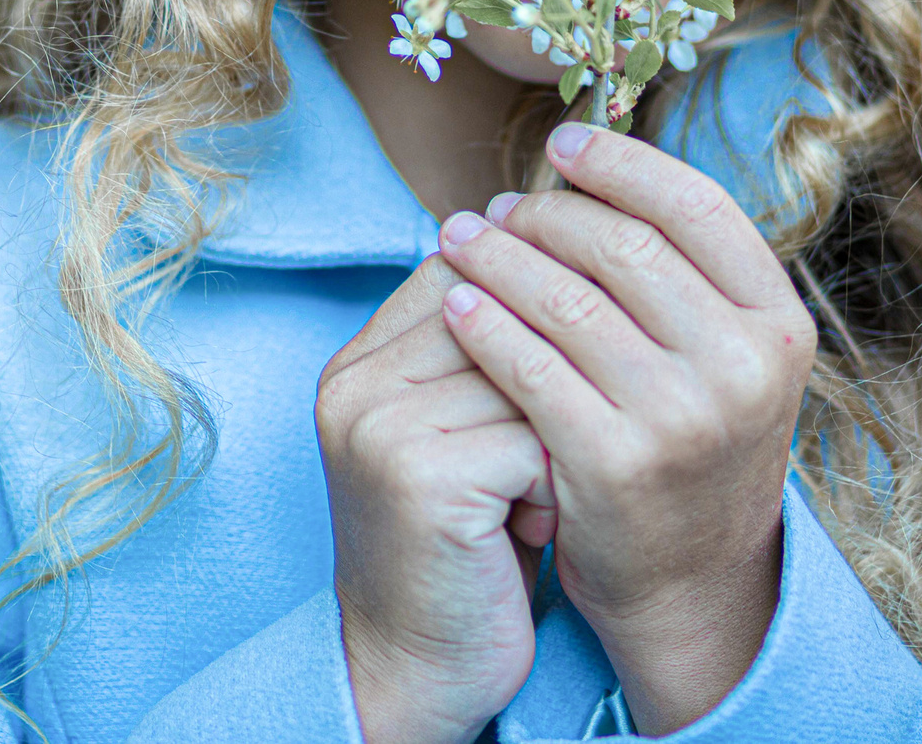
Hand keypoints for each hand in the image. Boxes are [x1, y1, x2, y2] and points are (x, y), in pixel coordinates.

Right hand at [318, 250, 555, 743]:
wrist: (416, 670)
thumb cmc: (465, 547)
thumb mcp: (461, 436)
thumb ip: (484, 355)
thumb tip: (566, 251)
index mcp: (358, 362)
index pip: (464, 270)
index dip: (529, 316)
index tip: (549, 386)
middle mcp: (354, 384)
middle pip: (501, 315)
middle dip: (549, 383)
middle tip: (545, 456)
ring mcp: (378, 426)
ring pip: (528, 374)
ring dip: (558, 439)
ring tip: (535, 497)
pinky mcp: (419, 476)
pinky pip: (533, 439)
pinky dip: (553, 486)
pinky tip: (530, 529)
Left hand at [434, 123, 813, 733]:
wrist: (690, 581)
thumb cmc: (694, 443)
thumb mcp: (727, 357)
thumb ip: (685, 273)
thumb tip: (598, 159)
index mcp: (779, 324)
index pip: (696, 206)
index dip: (623, 163)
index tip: (564, 142)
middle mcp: (743, 367)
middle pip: (623, 246)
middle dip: (548, 212)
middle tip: (499, 204)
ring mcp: (682, 417)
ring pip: (567, 298)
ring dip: (499, 257)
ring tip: (457, 237)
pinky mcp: (615, 463)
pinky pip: (530, 367)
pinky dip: (483, 326)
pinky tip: (453, 305)